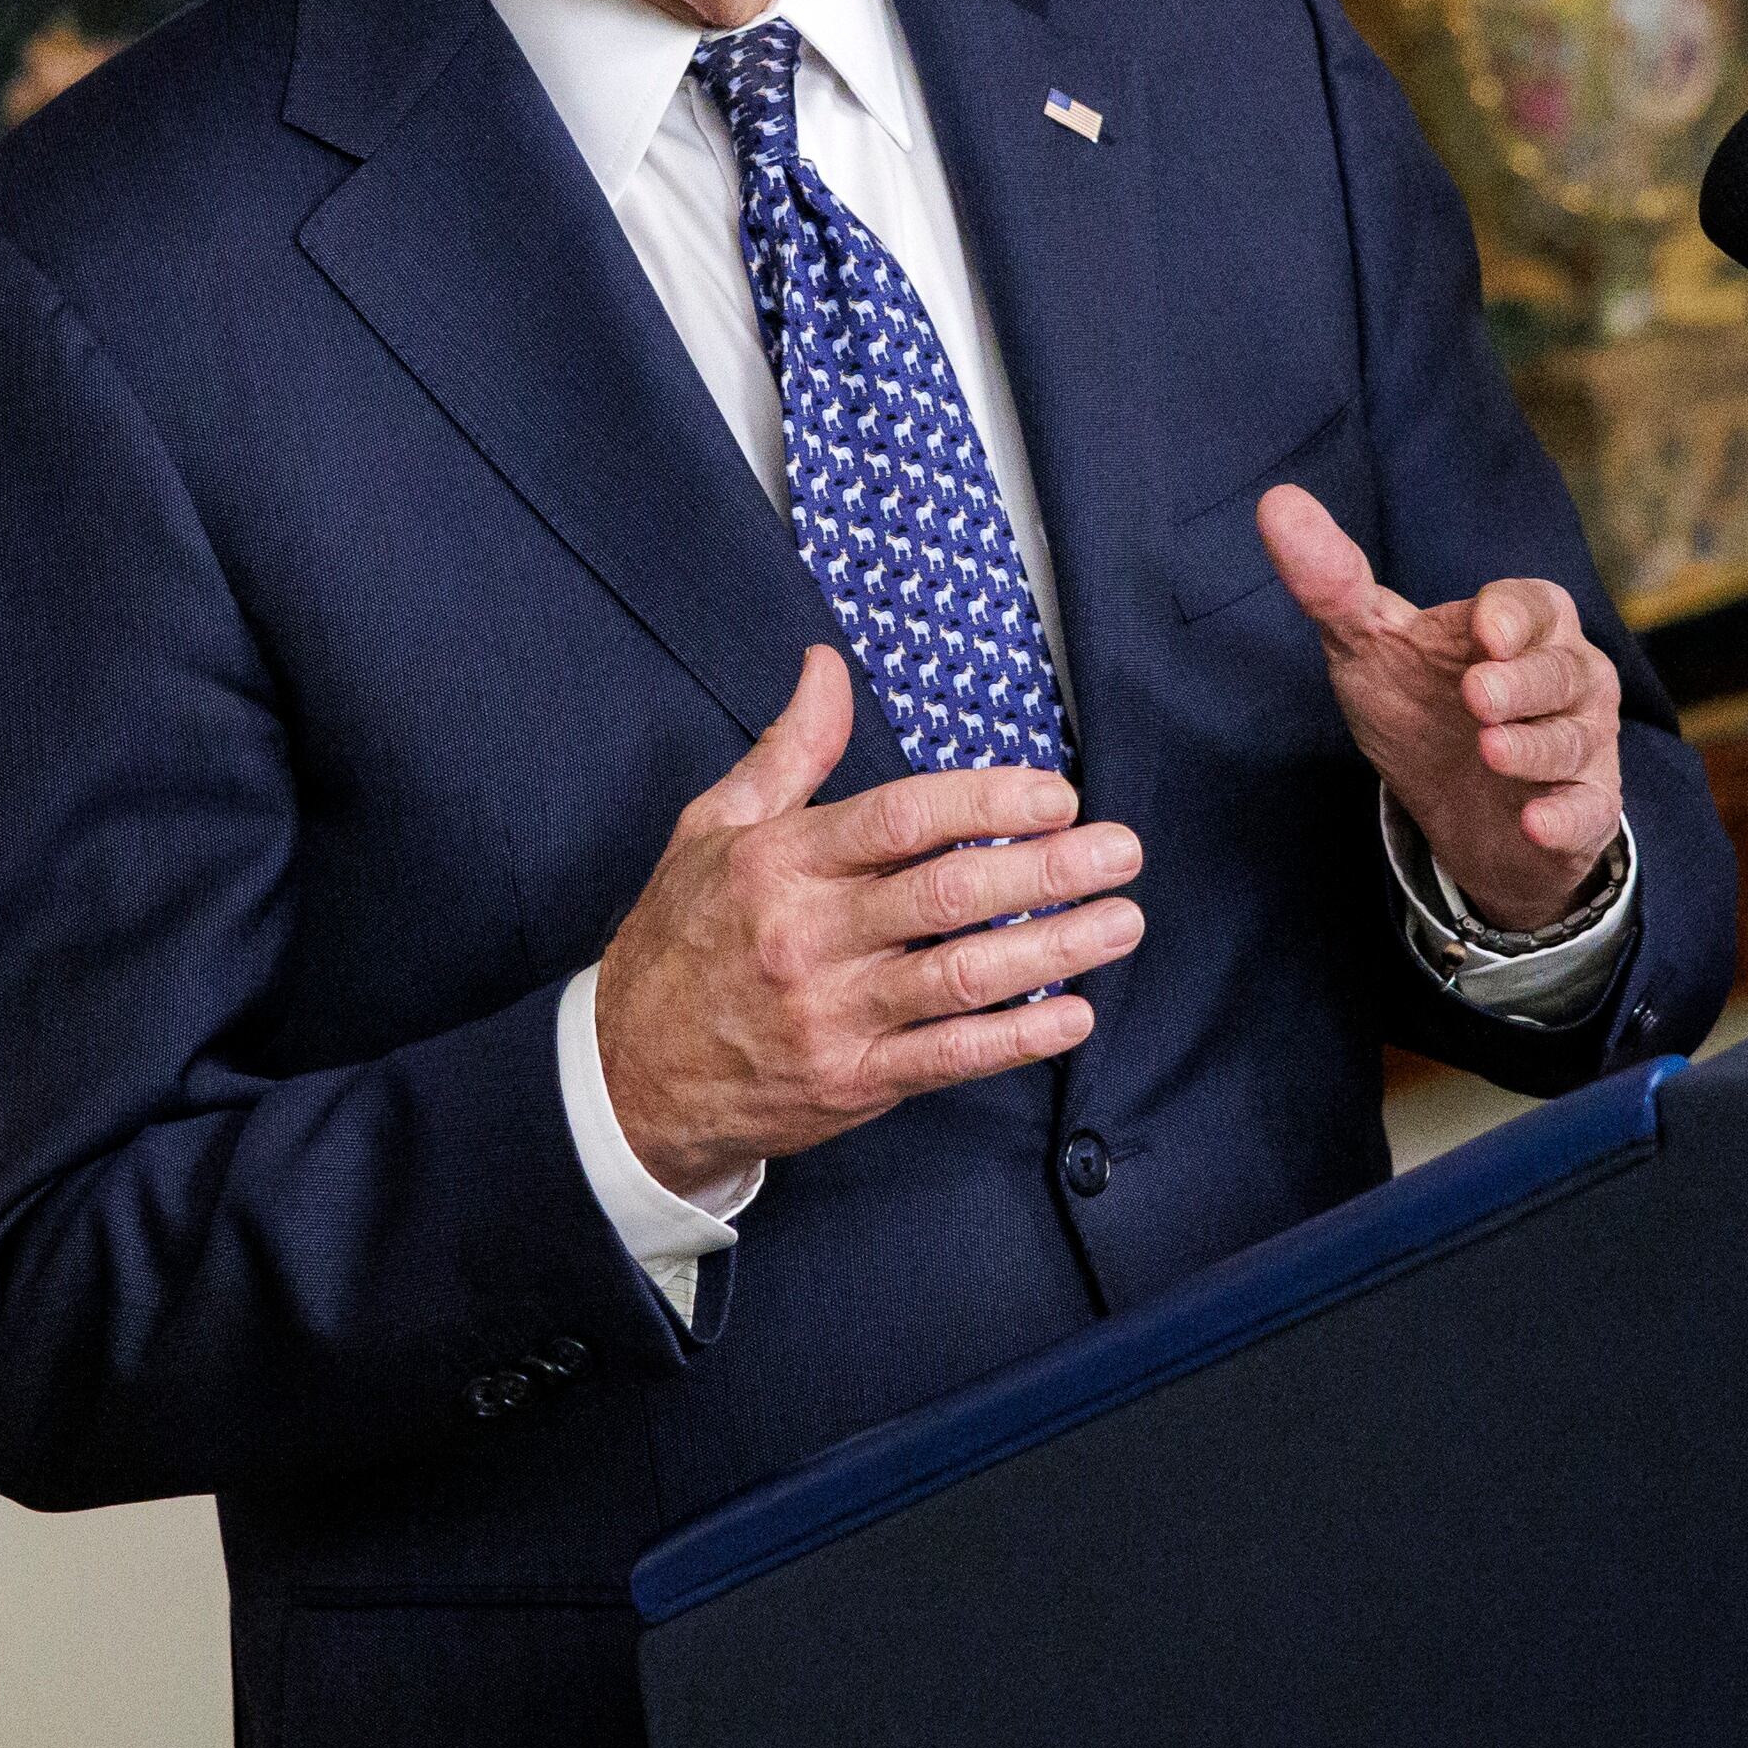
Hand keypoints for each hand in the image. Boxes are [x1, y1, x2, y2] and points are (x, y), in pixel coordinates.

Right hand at [592, 647, 1144, 1196]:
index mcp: (783, 863)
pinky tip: (1075, 1015)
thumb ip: (787, 750)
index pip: (900, 820)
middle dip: (1046, 871)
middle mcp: (810, 936)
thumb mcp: (712, 830)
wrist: (625, 1076)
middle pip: (947, 896)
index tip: (1053, 795)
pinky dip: (1017, 1040)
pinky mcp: (851, 1081)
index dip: (985, 804)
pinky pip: (947, 1057)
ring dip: (1055, 950)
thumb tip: (825, 666)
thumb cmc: (679, 941)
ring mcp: (834, 1014)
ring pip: (962, 978)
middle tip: (1120, 850)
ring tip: (1121, 921)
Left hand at [1256, 485, 1621, 931]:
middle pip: (1561, 670)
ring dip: (1534, 747)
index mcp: (1523, 622)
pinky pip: (1588, 811)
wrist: (1456, 807)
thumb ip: (1332, 579)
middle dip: (1522, 681)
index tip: (1485, 628)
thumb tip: (1276, 501)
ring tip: (1491, 750)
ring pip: (1574, 739)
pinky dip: (1565, 817)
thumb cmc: (1420, 701)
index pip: (1533, 604)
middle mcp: (1566, 675)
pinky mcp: (1585, 807)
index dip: (1513, 616)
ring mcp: (1581, 743)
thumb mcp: (1369, 641)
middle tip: (1476, 693)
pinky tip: (1536, 823)